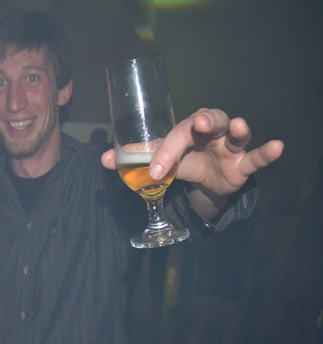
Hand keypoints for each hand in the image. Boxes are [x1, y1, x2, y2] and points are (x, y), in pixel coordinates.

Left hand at [102, 108, 283, 195]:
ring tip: (239, 126)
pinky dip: (268, 151)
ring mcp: (229, 146)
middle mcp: (210, 132)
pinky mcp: (244, 164)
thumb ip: (137, 159)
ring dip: (237, 128)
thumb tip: (103, 159)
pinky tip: (277, 146)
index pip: (176, 134)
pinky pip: (258, 156)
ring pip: (235, 132)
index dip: (166, 150)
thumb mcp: (162, 161)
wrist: (207, 184)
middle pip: (208, 120)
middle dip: (202, 122)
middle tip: (196, 125)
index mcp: (187, 130)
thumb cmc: (185, 163)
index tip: (155, 170)